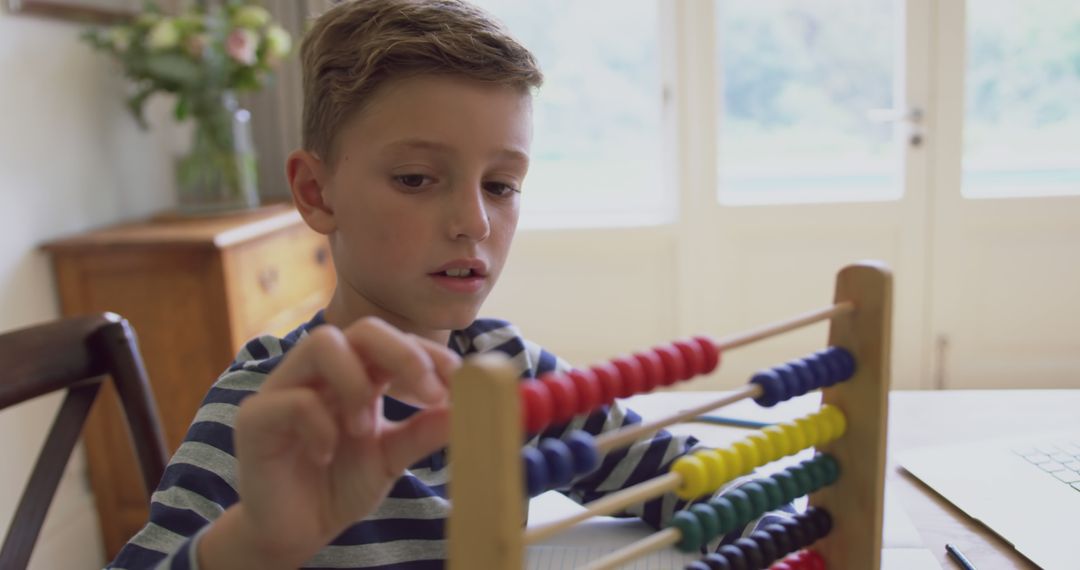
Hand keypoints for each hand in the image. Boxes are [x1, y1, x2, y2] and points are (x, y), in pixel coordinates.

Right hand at [199, 317, 459, 569]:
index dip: (428, 354)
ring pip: (322, 343)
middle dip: (403, 354)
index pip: (395, 341)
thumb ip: (424, 432)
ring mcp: (286, 388)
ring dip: (355, 383)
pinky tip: (325, 455)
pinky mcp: (256, 417)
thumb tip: (468, 407)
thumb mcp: (392, 458)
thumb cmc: (338, 485)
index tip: (458, 382)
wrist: (293, 532)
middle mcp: (322, 372)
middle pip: (362, 328)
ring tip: (364, 428)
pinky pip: (292, 400)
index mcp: (357, 374)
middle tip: (429, 394)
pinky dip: (320, 425)